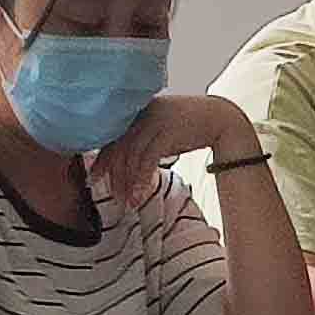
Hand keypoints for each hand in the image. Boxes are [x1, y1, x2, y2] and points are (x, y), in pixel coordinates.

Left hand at [96, 95, 249, 202]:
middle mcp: (142, 113)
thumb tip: (122, 164)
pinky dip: (142, 180)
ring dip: (128, 183)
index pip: (111, 137)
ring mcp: (154, 120)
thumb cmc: (189, 128)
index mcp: (136, 111)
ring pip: (131, 155)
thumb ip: (141, 140)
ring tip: (130, 203)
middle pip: (118, 148)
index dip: (101, 160)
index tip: (93, 179)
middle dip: (113, 176)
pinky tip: (141, 195)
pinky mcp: (167, 130)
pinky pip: (148, 159)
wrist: (220, 118)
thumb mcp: (160, 131)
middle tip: (114, 197)